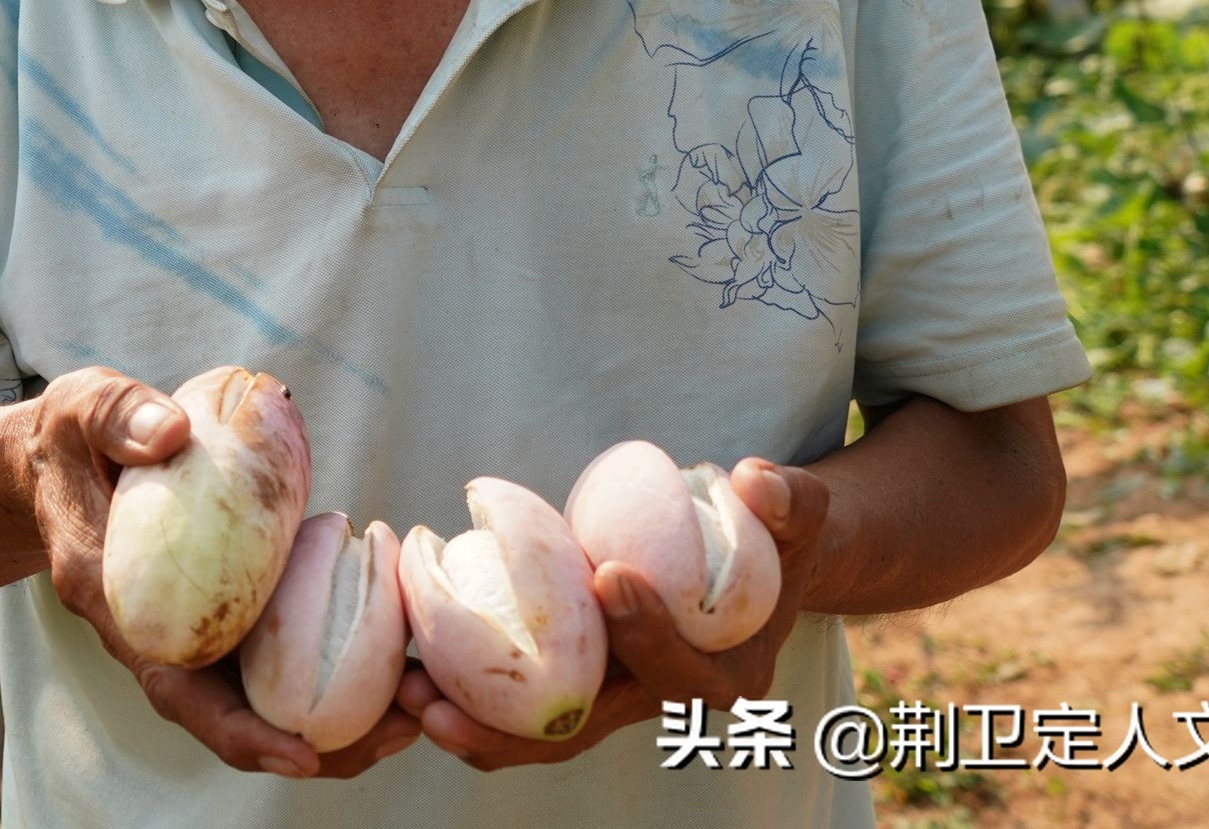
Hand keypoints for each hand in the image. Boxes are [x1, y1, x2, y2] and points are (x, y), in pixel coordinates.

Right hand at [26, 366, 421, 780]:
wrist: (55, 461)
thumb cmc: (69, 437)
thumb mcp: (79, 408)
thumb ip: (119, 415)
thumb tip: (173, 432)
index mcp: (116, 602)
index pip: (175, 690)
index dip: (238, 732)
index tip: (302, 756)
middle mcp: (157, 634)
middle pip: (236, 716)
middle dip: (318, 741)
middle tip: (403, 729)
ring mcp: (192, 628)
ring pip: (265, 696)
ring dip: (341, 715)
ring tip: (420, 707)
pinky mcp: (224, 610)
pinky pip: (279, 653)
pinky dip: (337, 665)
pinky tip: (398, 653)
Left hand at [403, 457, 831, 771]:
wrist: (762, 566)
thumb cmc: (777, 535)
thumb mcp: (801, 515)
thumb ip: (788, 502)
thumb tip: (756, 477)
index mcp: (724, 674)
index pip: (678, 669)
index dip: (646, 632)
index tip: (609, 578)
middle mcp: (662, 698)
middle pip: (588, 727)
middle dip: (513, 724)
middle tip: (443, 706)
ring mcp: (615, 693)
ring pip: (542, 730)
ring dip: (474, 723)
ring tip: (407, 700)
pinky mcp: (579, 678)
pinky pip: (521, 702)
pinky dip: (470, 696)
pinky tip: (411, 676)